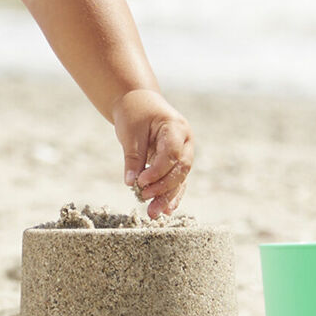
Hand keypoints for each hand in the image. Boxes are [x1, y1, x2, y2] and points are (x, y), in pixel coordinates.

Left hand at [112, 88, 193, 218]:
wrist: (139, 102)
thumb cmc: (134, 113)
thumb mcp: (130, 132)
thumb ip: (133, 158)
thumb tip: (131, 183)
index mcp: (176, 127)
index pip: (171, 154)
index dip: (157, 171)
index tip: (140, 183)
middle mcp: (185, 141)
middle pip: (180, 169)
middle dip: (164, 188)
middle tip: (145, 200)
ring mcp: (184, 152)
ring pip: (180, 178)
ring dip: (167, 196)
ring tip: (154, 213)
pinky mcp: (177, 161)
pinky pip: (177, 180)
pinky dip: (170, 194)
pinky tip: (165, 210)